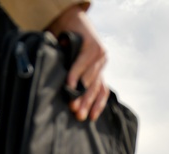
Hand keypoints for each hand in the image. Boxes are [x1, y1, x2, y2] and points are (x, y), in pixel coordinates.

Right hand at [47, 4, 108, 121]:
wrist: (69, 20)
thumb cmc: (67, 45)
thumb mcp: (71, 65)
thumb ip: (73, 80)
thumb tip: (67, 101)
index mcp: (98, 70)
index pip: (102, 91)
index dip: (97, 105)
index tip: (91, 118)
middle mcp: (101, 63)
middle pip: (95, 88)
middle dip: (86, 102)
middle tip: (78, 114)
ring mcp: (99, 54)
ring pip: (90, 78)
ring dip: (80, 92)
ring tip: (71, 102)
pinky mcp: (93, 45)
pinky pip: (83, 63)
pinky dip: (75, 74)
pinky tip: (69, 83)